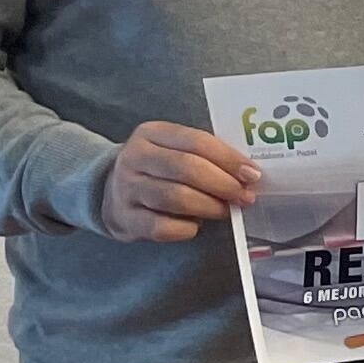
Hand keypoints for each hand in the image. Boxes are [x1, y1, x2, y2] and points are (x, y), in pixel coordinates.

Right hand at [100, 121, 256, 242]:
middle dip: (223, 184)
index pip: (197, 141)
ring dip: (210, 207)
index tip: (252, 174)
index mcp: (151, 133)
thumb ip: (207, 157)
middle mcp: (134, 157)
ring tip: (226, 210)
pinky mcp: (126, 218)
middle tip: (245, 196)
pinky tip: (194, 226)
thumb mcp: (175, 151)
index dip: (229, 159)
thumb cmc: (159, 170)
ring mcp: (126, 188)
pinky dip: (187, 229)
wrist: (111, 193)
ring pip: (176, 198)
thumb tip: (248, 175)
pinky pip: (163, 227)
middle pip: (187, 168)